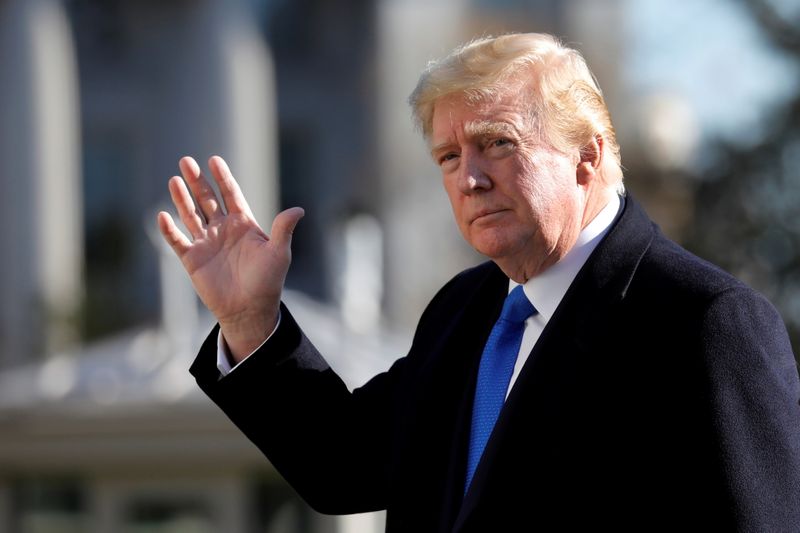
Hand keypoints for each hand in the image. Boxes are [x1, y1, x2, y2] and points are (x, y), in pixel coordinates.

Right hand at [157, 155, 303, 360]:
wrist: (250, 309)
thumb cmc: (268, 281)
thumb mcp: (279, 253)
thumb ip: (283, 229)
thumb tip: (299, 210)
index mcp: (243, 224)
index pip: (231, 194)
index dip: (223, 178)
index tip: (214, 160)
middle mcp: (223, 229)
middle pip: (207, 199)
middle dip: (197, 181)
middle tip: (186, 160)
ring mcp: (206, 243)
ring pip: (190, 215)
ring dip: (181, 198)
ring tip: (174, 179)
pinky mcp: (192, 259)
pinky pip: (177, 240)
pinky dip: (169, 229)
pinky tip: (163, 215)